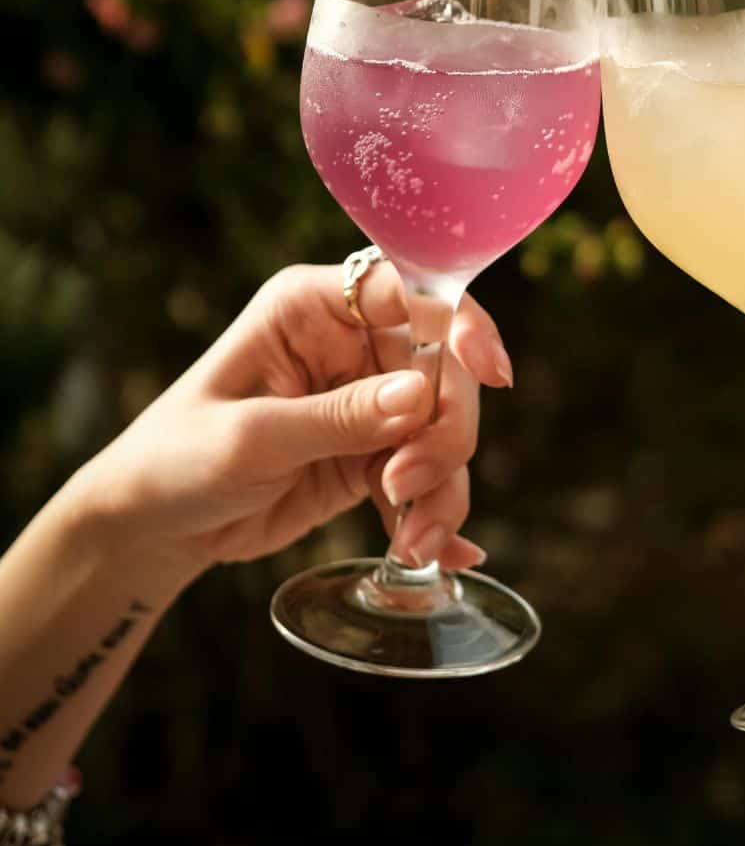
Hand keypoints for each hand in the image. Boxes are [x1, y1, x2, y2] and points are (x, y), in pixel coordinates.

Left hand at [72, 262, 513, 589]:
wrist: (153, 527)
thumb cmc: (177, 459)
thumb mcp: (251, 437)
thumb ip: (337, 416)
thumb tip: (419, 395)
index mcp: (313, 307)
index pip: (409, 292)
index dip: (460, 323)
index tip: (489, 373)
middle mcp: (351, 343)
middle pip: (442, 367)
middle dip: (443, 430)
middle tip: (408, 486)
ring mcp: (368, 400)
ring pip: (443, 427)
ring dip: (442, 485)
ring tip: (412, 540)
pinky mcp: (374, 454)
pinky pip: (428, 476)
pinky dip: (433, 514)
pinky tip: (435, 553)